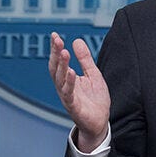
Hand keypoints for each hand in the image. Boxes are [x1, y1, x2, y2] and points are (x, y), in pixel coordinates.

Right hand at [48, 32, 109, 151]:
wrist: (100, 121)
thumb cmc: (94, 99)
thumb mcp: (93, 74)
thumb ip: (85, 59)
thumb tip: (76, 40)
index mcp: (67, 78)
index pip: (58, 61)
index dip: (55, 48)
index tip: (55, 35)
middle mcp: (64, 87)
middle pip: (55, 68)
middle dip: (55, 54)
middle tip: (57, 40)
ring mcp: (68, 97)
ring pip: (60, 80)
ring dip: (61, 66)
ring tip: (63, 52)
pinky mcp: (74, 106)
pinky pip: (69, 94)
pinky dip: (69, 83)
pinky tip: (71, 73)